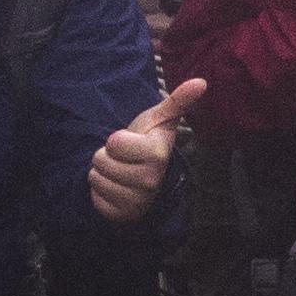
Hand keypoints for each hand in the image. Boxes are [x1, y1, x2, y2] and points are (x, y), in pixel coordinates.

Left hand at [90, 79, 204, 224]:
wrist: (146, 176)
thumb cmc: (148, 143)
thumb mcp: (159, 120)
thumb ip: (178, 100)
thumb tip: (201, 81)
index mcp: (157, 154)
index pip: (113, 142)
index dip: (116, 140)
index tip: (131, 143)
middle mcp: (150, 180)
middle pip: (100, 161)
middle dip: (106, 156)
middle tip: (123, 158)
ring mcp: (137, 200)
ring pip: (95, 178)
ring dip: (102, 173)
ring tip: (119, 171)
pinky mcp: (122, 214)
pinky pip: (95, 199)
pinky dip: (100, 193)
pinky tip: (114, 188)